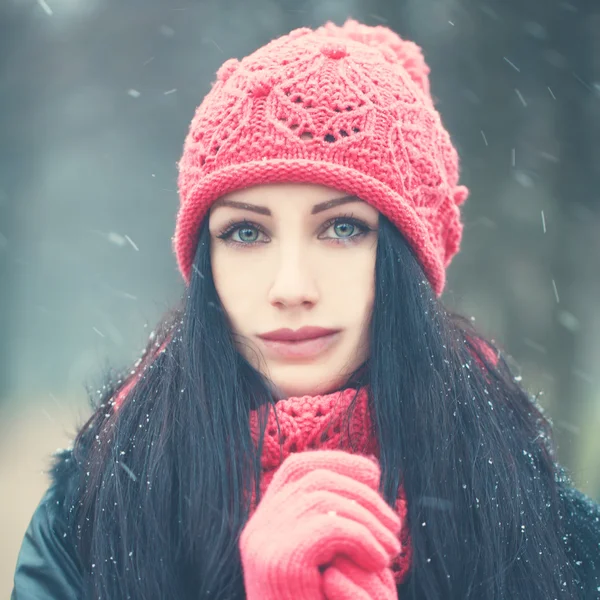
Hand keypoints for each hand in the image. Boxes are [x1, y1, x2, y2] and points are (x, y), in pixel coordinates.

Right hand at [239, 450, 400, 599]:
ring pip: (325, 497)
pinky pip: (332, 525)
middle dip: (360, 489)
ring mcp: (264, 543)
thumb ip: (335, 515)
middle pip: (313, 477)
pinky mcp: (280, 561)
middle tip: (394, 521)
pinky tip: (381, 561)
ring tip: (393, 549)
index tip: (373, 473)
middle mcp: (257, 528)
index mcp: (265, 524)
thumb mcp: (331, 557)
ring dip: (369, 517)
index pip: (297, 468)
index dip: (336, 461)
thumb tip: (369, 467)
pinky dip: (364, 537)